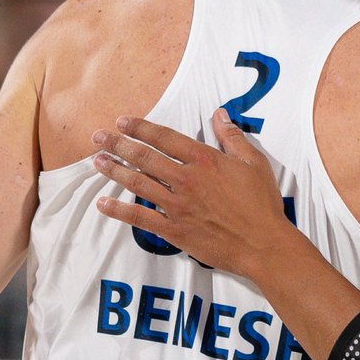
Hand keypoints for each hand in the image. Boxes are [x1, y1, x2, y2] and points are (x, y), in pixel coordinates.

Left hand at [92, 108, 288, 278]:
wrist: (262, 245)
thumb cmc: (261, 204)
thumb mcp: (254, 163)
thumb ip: (232, 137)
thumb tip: (219, 114)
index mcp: (204, 160)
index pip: (164, 137)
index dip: (141, 127)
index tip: (123, 121)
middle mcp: (185, 179)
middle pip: (144, 157)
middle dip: (118, 144)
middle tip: (98, 137)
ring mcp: (177, 206)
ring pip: (138, 183)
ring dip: (114, 170)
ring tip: (97, 161)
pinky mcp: (174, 230)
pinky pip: (140, 218)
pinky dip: (119, 210)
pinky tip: (103, 204)